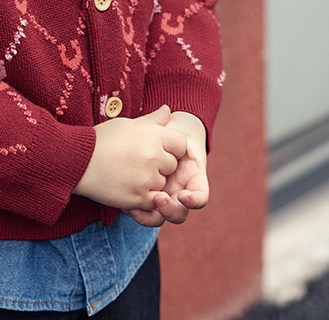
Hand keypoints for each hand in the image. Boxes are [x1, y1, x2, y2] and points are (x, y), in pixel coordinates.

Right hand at [73, 105, 186, 212]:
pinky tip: (128, 185)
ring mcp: (147, 179)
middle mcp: (153, 157)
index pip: (180, 144)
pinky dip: (144, 196)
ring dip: (152, 182)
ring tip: (129, 173)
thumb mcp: (126, 124)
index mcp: (153, 135)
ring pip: (162, 184)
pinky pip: (153, 201)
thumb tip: (168, 110)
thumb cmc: (101, 139)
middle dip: (161, 165)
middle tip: (137, 161)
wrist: (76, 161)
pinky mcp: (138, 198)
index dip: (170, 146)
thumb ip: (151, 120)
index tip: (155, 147)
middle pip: (172, 165)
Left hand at [130, 112, 207, 226]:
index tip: (184, 195)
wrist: (152, 140)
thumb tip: (165, 110)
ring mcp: (163, 197)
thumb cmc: (164, 131)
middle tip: (159, 199)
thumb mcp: (166, 128)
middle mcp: (179, 191)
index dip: (195, 199)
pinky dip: (138, 213)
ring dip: (153, 216)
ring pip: (162, 217)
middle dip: (171, 211)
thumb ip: (164, 122)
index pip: (199, 196)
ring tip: (140, 207)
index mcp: (190, 178)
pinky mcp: (145, 200)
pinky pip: (144, 212)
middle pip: (180, 213)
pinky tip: (128, 208)